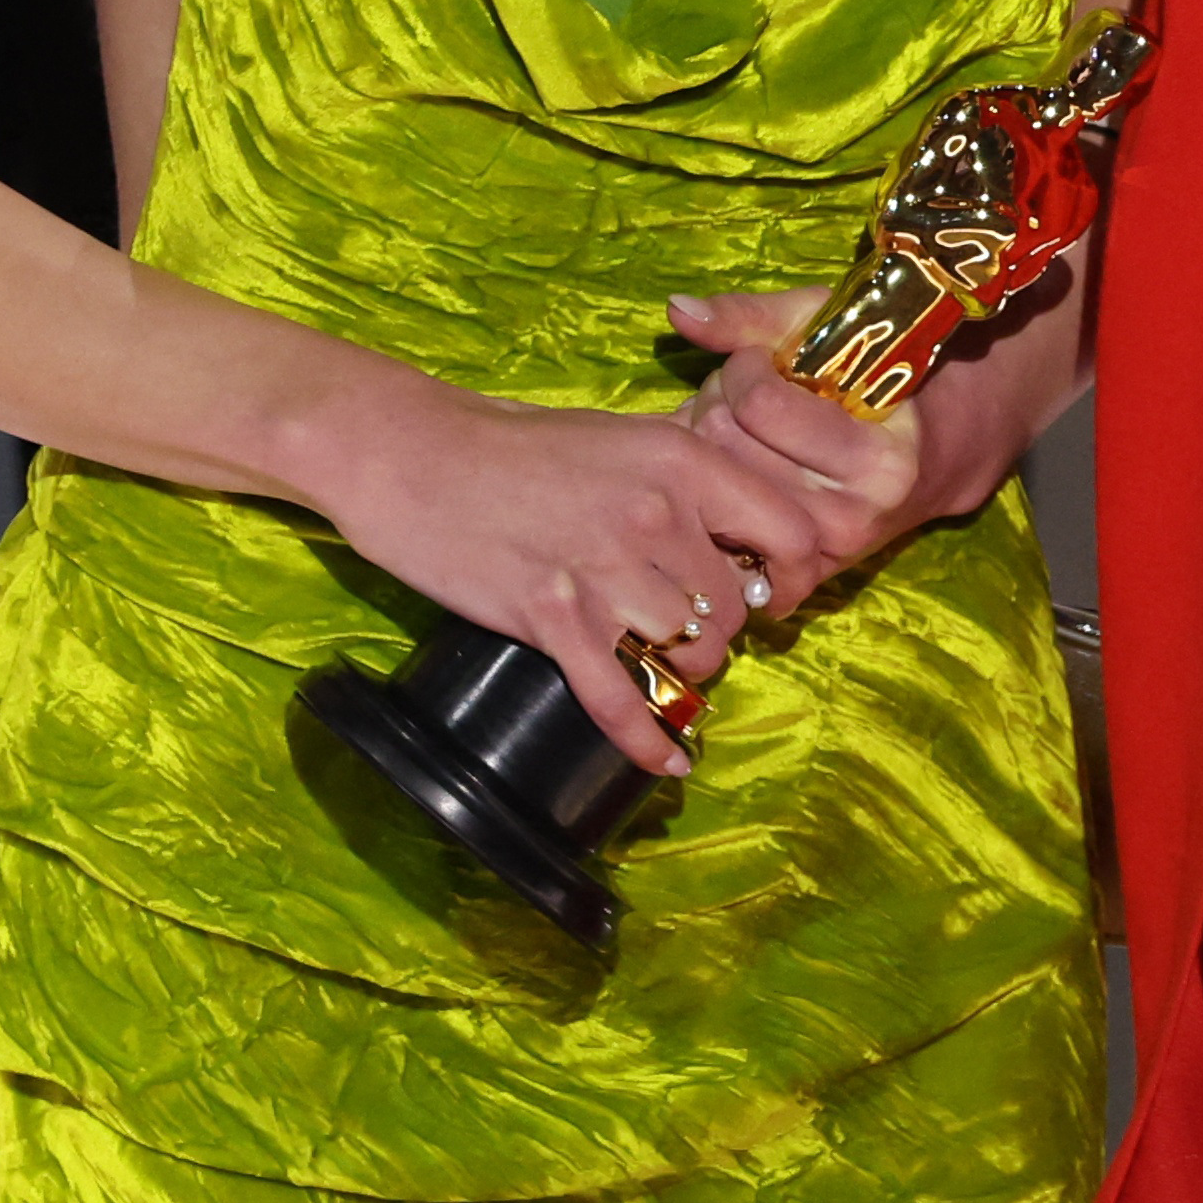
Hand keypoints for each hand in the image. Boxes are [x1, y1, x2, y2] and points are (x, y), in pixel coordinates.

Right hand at [317, 394, 858, 773]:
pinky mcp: (549, 615)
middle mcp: (656, 514)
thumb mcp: (626, 439)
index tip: (765, 592)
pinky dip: (644, 738)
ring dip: (677, 670)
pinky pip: (616, 696)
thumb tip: (742, 541)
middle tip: (685, 631)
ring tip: (654, 662)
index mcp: (685, 460)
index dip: (789, 574)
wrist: (411, 454)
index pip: (791, 534)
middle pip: (733, 609)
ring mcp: (603, 568)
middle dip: (717, 631)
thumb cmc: (518, 446)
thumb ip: (689, 482)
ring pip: (687, 653)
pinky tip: (667, 763)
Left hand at [666, 281, 959, 554]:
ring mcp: (822, 555)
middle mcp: (853, 517)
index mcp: (878, 460)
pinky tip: (728, 476)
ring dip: (707, 445)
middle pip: (725, 445)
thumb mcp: (828, 333)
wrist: (928, 460)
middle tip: (741, 395)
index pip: (760, 404)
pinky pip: (718, 538)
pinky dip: (710, 499)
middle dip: (717, 404)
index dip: (744, 366)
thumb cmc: (875, 381)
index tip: (760, 360)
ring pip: (711, 484)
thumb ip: (751, 319)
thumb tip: (677, 310)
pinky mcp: (797, 581)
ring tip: (736, 428)